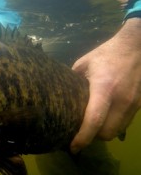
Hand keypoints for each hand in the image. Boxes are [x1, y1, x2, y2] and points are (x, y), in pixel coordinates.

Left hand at [70, 18, 140, 152]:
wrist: (135, 48)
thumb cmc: (105, 54)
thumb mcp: (83, 64)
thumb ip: (73, 82)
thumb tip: (61, 96)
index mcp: (104, 88)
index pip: (93, 120)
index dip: (82, 137)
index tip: (72, 146)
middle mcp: (121, 100)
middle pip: (106, 133)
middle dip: (92, 137)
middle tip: (80, 131)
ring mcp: (133, 104)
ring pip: (117, 131)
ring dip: (103, 133)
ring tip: (91, 125)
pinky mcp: (139, 105)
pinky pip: (124, 124)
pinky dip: (113, 125)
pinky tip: (104, 116)